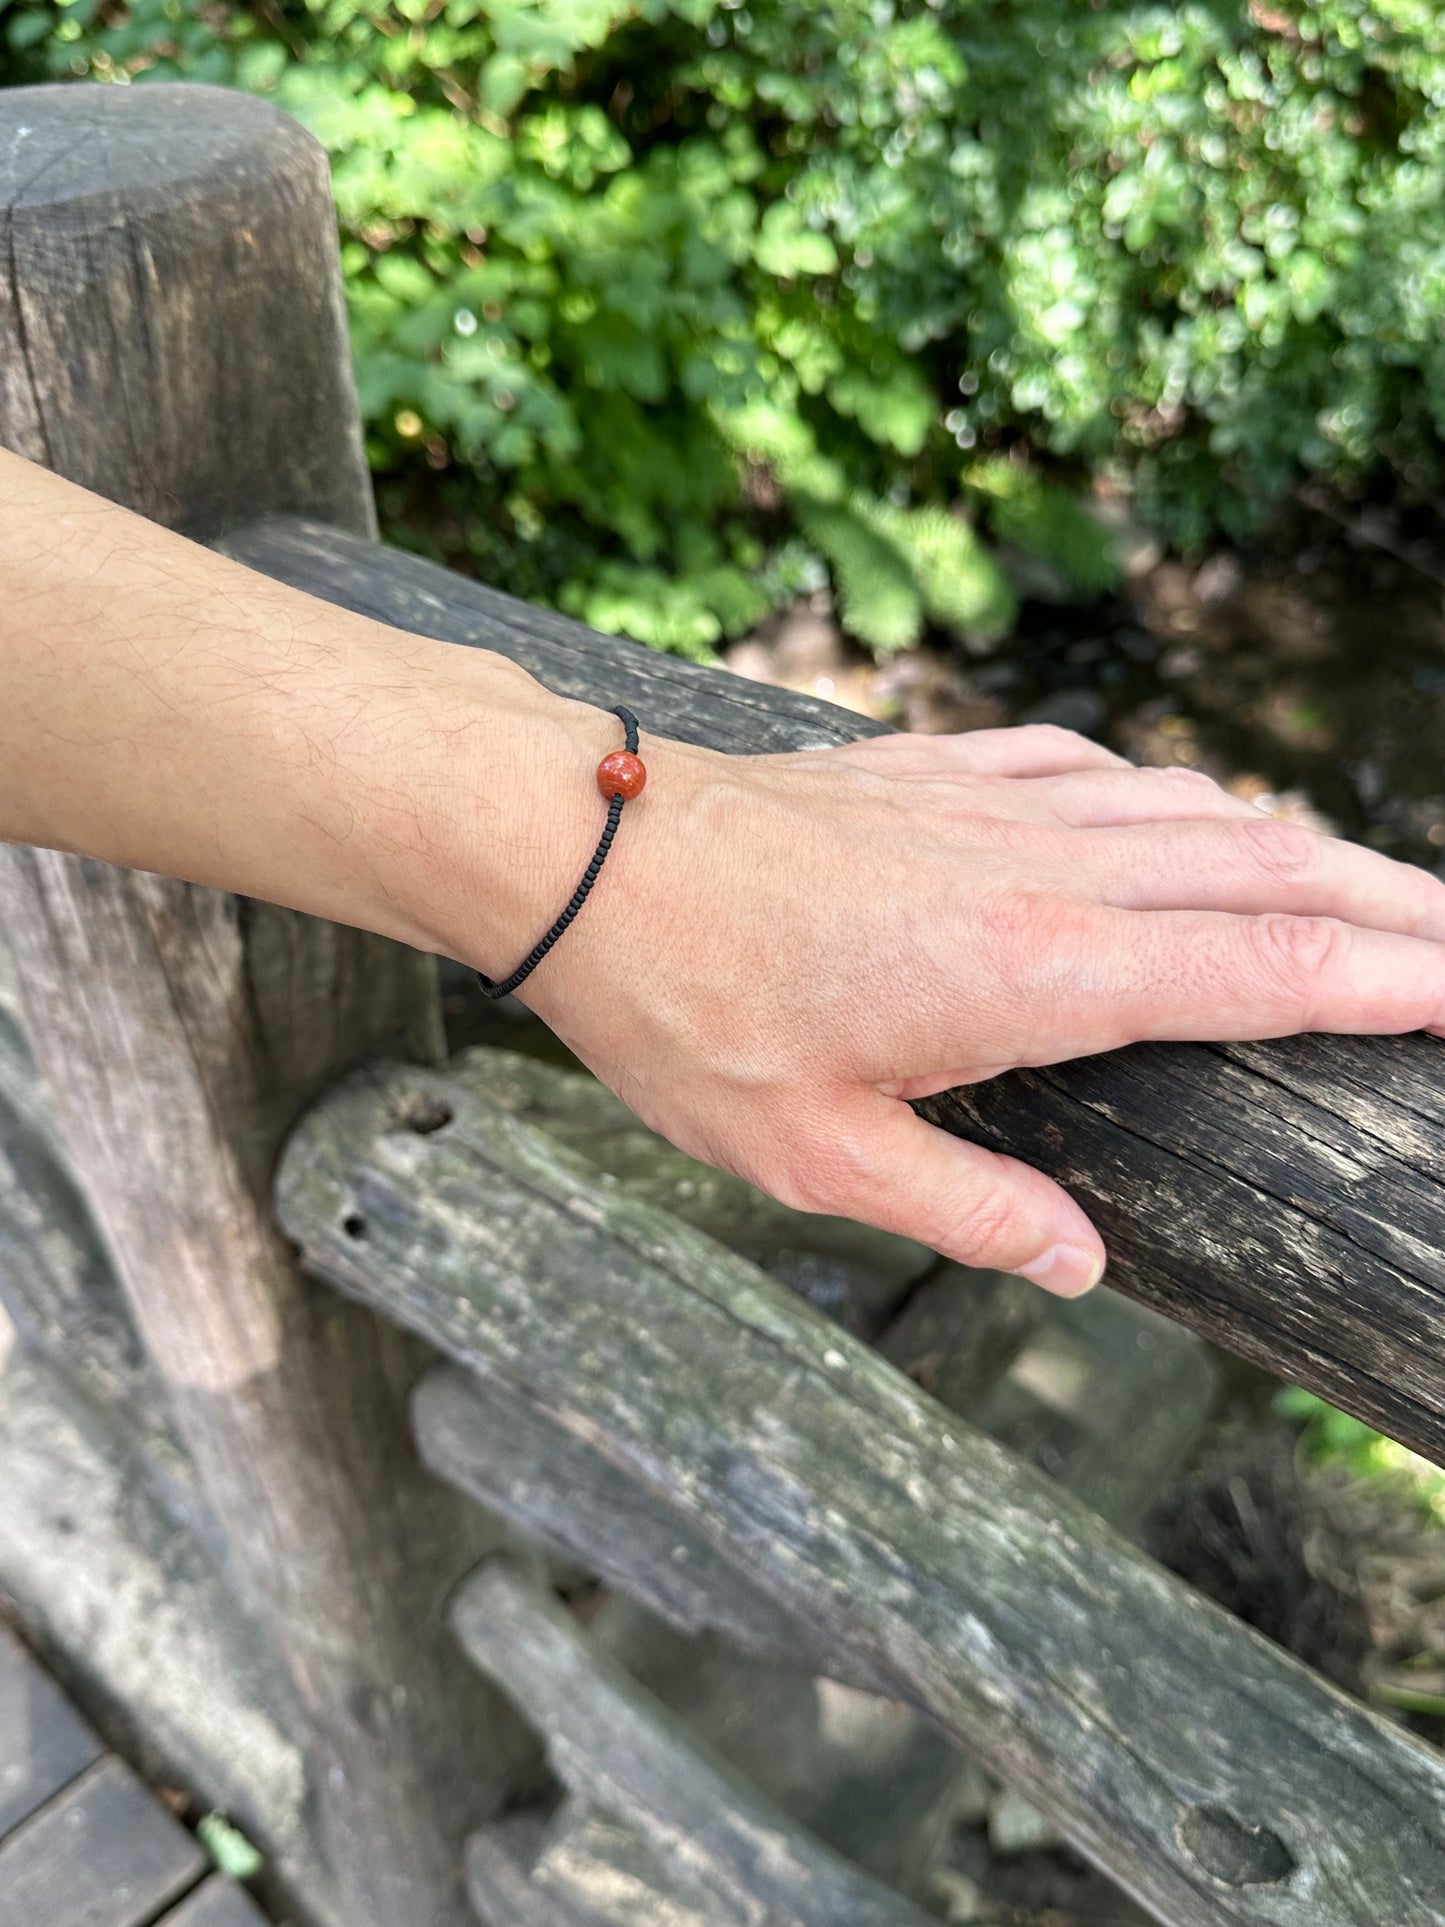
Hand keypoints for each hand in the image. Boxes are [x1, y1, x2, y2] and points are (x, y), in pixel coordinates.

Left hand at [484, 722, 1444, 1296]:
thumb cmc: (686, 1009)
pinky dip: (1175, 796)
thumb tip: (1075, 1260)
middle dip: (1395, 908)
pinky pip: (1097, 770)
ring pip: (1199, 811)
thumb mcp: (815, 1155)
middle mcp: (1044, 869)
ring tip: (1367, 888)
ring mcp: (995, 802)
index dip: (1393, 981)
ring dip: (1301, 848)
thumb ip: (965, 1210)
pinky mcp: (940, 768)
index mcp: (1035, 972)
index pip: (1266, 972)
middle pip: (1271, 874)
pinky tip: (1184, 814)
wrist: (586, 853)